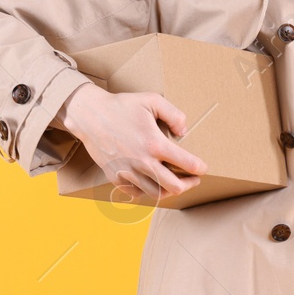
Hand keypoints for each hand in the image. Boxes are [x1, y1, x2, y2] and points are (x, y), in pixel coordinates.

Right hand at [57, 83, 207, 200]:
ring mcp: (128, 172)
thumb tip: (184, 132)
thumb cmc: (121, 106)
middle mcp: (142, 162)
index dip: (199, 168)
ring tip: (174, 183)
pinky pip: (136, 194)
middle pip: (174, 187)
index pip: (186, 163)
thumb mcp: (152, 100)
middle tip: (193, 179)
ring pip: (156, 194)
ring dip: (169, 190)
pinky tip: (153, 184)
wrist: (90, 116)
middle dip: (188, 184)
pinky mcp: (116, 177)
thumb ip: (174, 114)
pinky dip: (148, 192)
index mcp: (154, 144)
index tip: (203, 168)